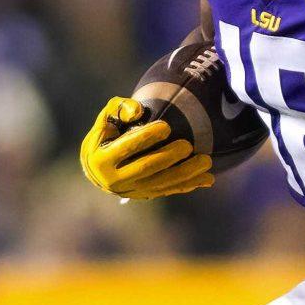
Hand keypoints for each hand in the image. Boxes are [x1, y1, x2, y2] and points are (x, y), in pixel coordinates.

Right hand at [80, 96, 213, 198]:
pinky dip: (188, 185)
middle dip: (169, 157)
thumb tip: (138, 111)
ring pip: (161, 183)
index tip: (166, 127)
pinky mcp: (144, 196)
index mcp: (101, 159)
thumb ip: (119, 108)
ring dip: (186, 174)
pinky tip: (206, 179)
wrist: (98, 169)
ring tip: (206, 161)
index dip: (146, 137)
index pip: (127, 147)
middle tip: (188, 145)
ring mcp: (131, 191)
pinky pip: (168, 191)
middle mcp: (114, 180)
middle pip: (146, 168)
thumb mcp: (106, 119)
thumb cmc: (106, 136)